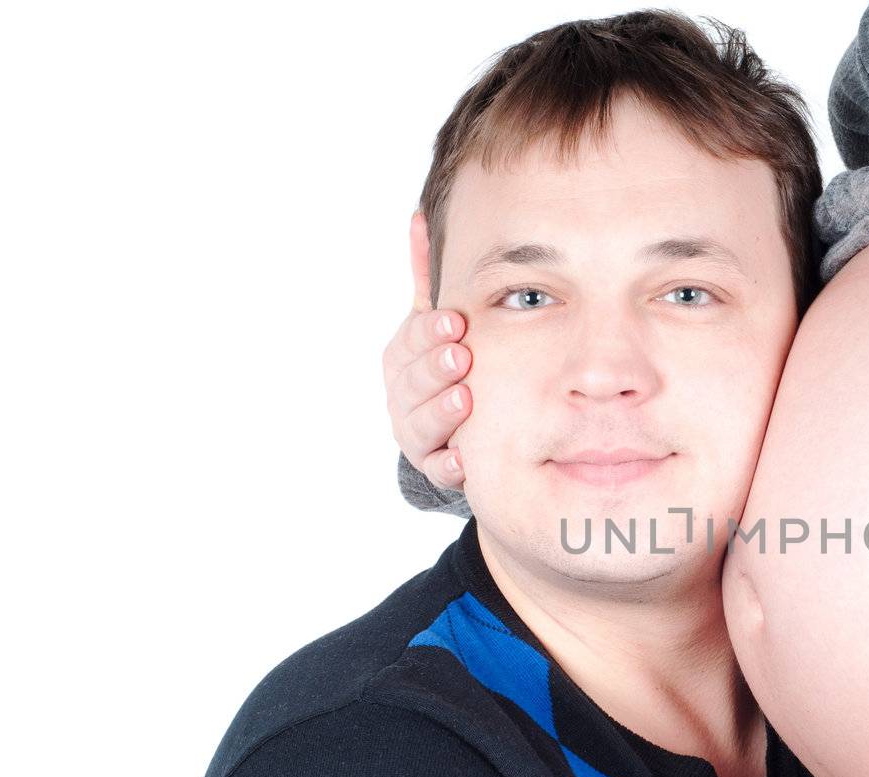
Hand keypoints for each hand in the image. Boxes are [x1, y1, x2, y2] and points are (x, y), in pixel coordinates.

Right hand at [384, 209, 471, 490]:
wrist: (447, 429)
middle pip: (412, 381)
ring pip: (421, 424)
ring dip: (442, 413)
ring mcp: (416, 433)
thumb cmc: (444, 364)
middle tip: (461, 356)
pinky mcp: (434, 466)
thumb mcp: (435, 320)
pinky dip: (450, 466)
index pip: (410, 341)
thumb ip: (427, 275)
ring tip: (465, 402)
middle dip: (435, 368)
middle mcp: (403, 395)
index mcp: (403, 357)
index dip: (429, 332)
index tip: (454, 321)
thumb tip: (419, 214)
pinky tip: (466, 461)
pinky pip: (440, 469)